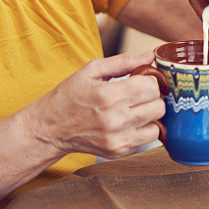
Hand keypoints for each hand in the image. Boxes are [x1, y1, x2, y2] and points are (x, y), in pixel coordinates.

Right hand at [26, 51, 165, 158]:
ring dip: (150, 115)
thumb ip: (124, 61)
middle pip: (158, 107)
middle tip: (139, 94)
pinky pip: (146, 140)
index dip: (150, 81)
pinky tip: (129, 121)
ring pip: (157, 125)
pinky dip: (143, 129)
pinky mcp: (118, 152)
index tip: (142, 80)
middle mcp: (115, 120)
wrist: (50, 128)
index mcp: (109, 95)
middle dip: (152, 97)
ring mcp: (117, 140)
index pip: (152, 87)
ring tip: (135, 108)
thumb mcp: (92, 70)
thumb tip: (150, 55)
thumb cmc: (70, 95)